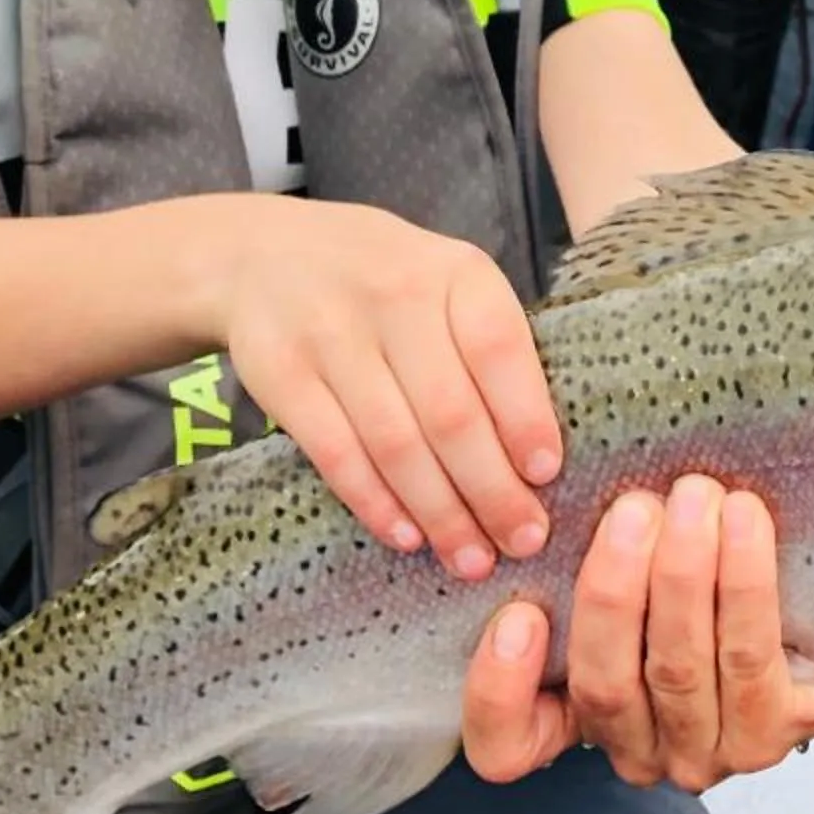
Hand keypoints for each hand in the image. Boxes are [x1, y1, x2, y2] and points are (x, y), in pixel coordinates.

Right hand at [221, 202, 559, 579]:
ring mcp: (331, 334)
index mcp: (455, 271)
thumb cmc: (388, 282)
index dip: (525, 417)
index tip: (547, 475)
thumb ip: (488, 346)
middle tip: (522, 541)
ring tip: (472, 558)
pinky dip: (376, 502)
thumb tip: (542, 453)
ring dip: (440, 511)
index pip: (499, 349)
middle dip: (492, 489)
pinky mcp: (281, 375)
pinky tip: (407, 536)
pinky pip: (336, 453)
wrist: (266, 256)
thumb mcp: (447, 281)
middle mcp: (395, 295)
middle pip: (451, 411)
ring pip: (396, 442)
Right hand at [461, 478, 813, 789]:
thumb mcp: (634, 576)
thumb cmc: (707, 585)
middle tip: (634, 509)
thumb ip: (594, 556)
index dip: (497, 692)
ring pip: (679, 669)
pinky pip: (750, 658)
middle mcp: (636, 749)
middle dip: (615, 591)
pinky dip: (744, 586)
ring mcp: (705, 750)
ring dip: (685, 576)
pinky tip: (745, 524)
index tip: (518, 614)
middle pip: (603, 686)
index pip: (507, 746)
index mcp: (578, 718)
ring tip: (697, 497)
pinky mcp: (773, 732)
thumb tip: (564, 476)